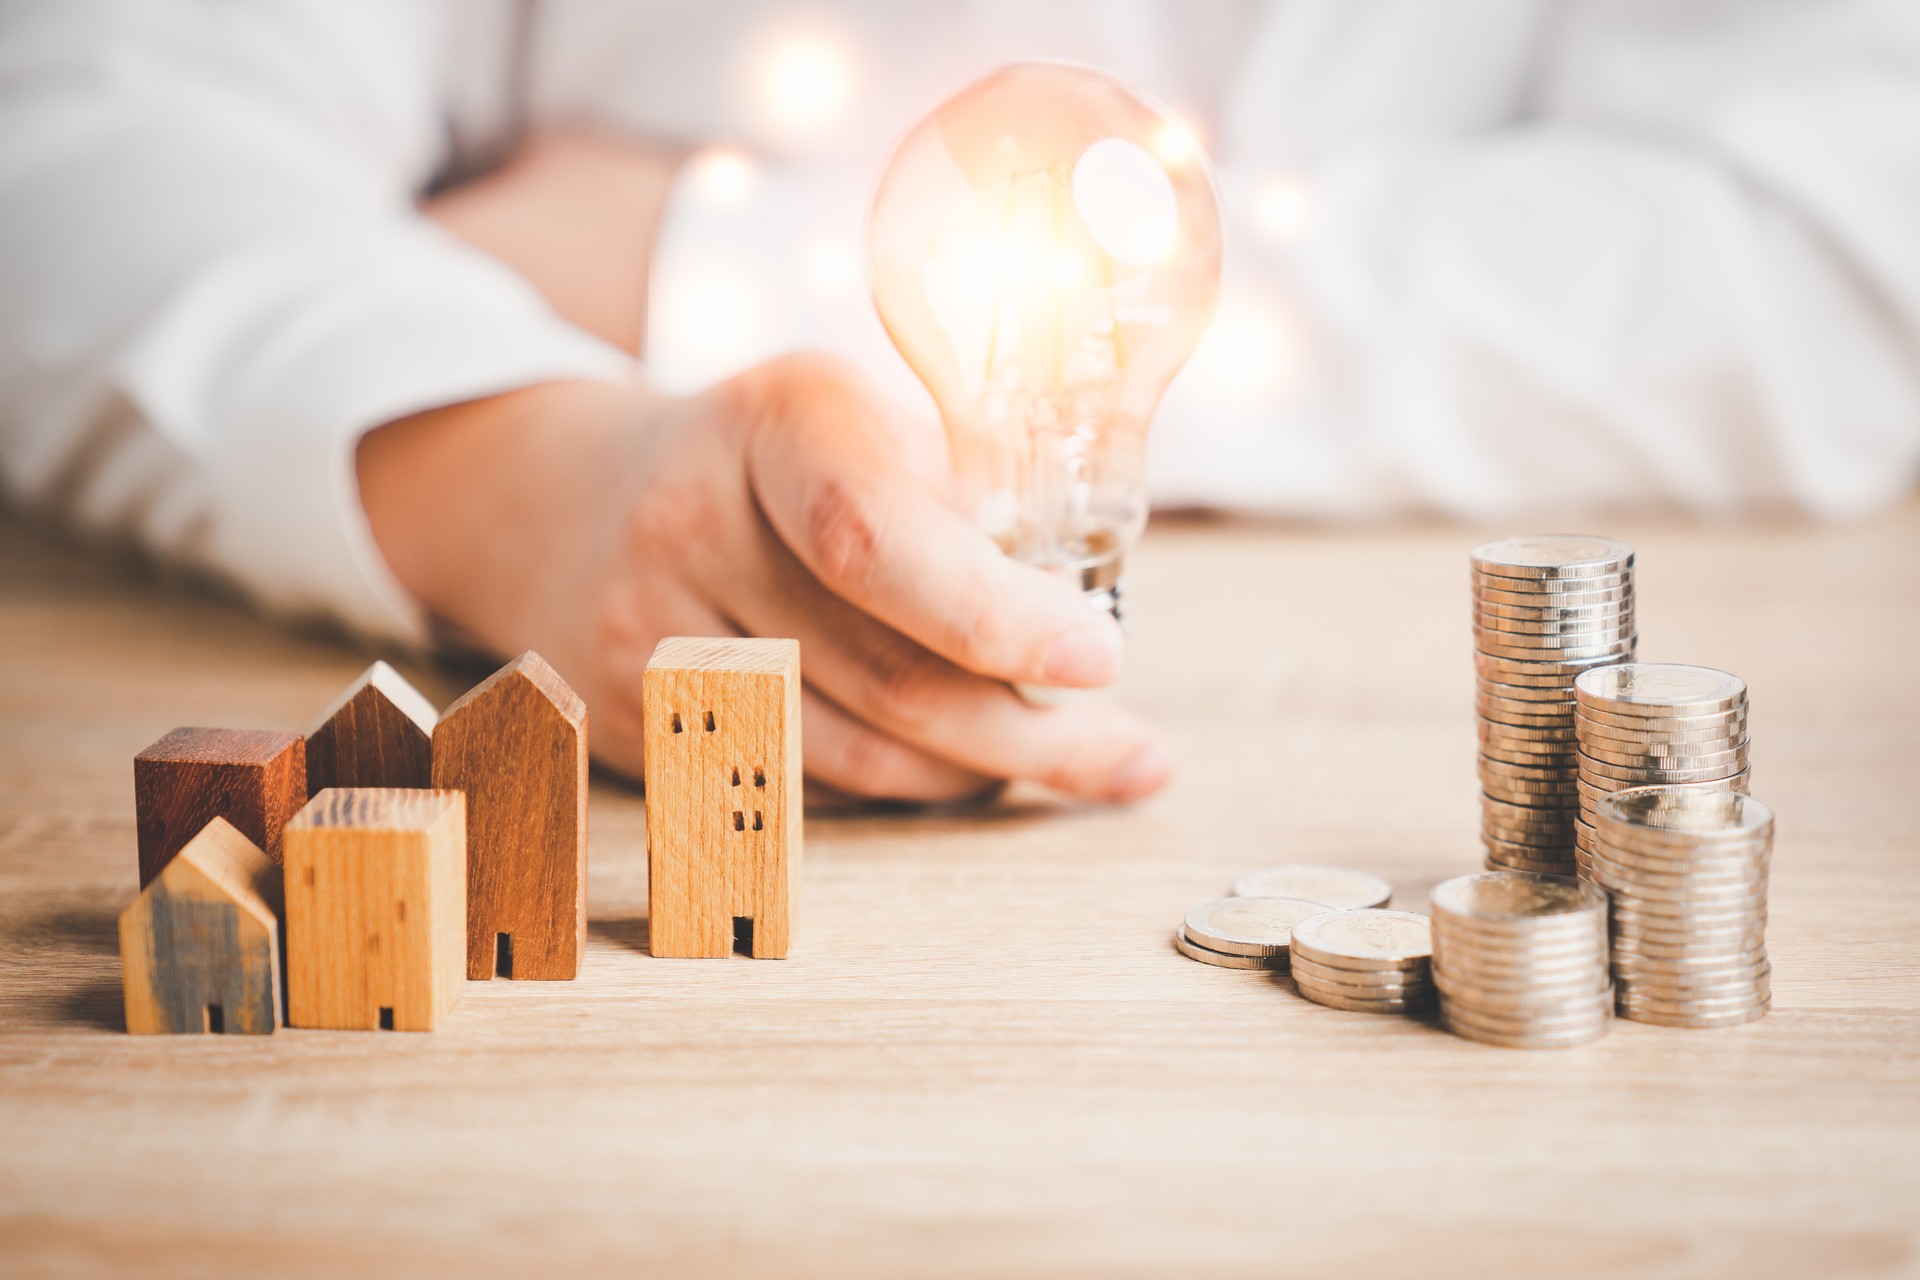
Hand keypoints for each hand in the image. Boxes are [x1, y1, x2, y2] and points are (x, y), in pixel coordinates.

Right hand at [357, 358, 1172, 802]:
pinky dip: (901, 780)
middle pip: (886, 673)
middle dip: (1034, 733)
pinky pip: (806, 785)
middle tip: (1136, 755)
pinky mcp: (634, 726)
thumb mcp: (853, 419)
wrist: (564, 502)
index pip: (880, 536)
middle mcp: (693, 524)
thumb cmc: (767, 460)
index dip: (995, 612)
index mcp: (775, 420)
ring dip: (982, 771)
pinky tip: (959, 763)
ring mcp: (650, 635)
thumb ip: (955, 494)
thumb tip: (1086, 610)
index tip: (1102, 658)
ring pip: (855, 754)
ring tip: (1076, 762)